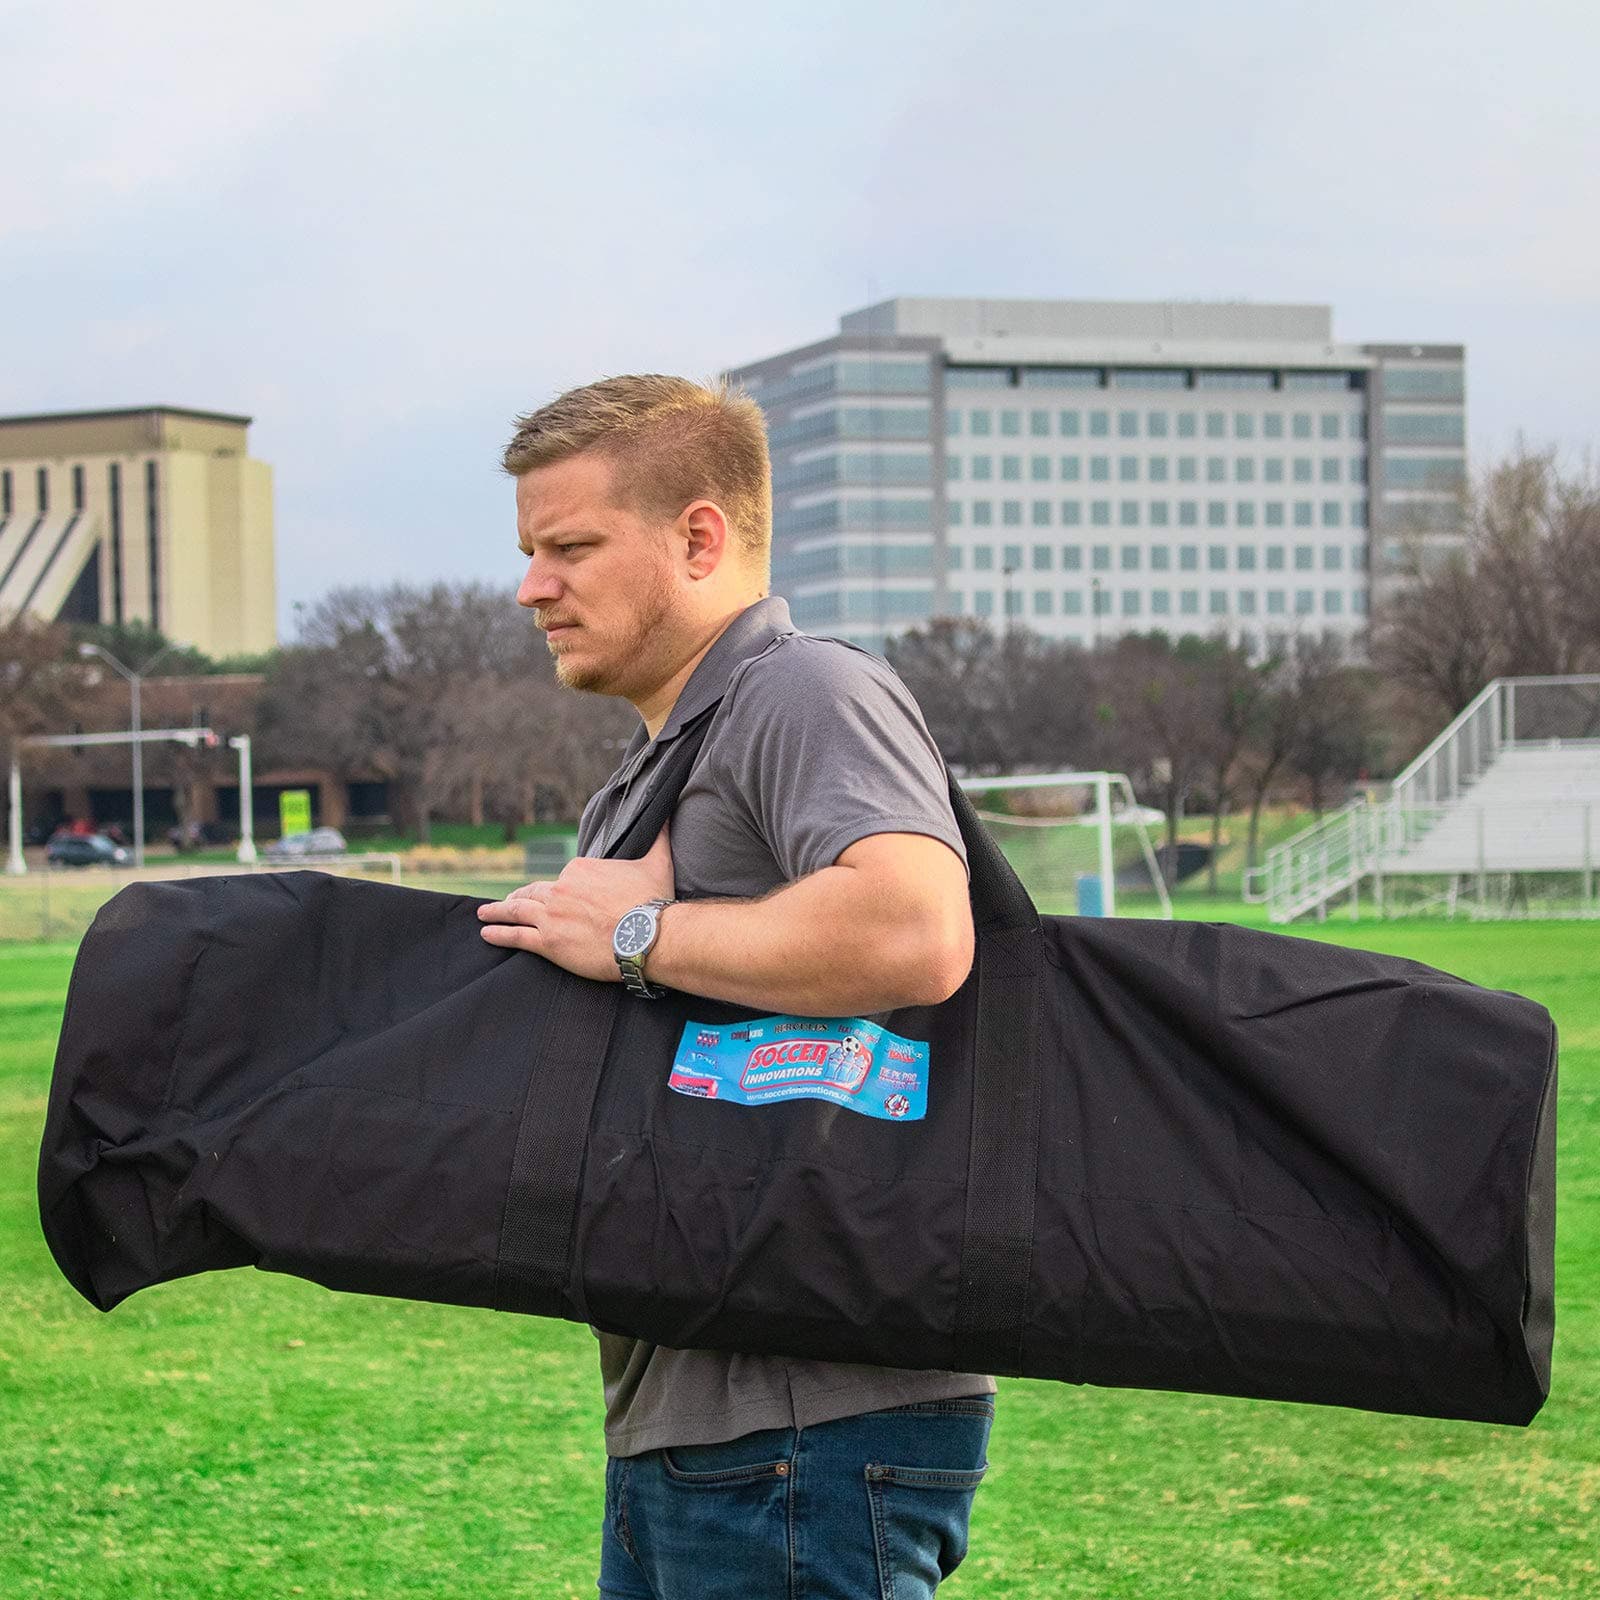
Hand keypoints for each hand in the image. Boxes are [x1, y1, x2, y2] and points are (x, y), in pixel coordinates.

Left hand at [476, 825, 674, 981]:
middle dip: (519, 895)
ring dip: (499, 911)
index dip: (560, 888)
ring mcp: (551, 915)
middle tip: (508, 900)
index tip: (556, 895)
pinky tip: (486, 933)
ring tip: (485, 913)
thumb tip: (668, 813)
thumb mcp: (657, 862)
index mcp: (581, 869)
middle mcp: (561, 888)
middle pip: (534, 892)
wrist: (647, 936)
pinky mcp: (547, 941)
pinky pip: (515, 935)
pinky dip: (498, 933)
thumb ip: (660, 836)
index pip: (564, 878)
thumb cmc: (652, 902)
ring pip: (518, 910)